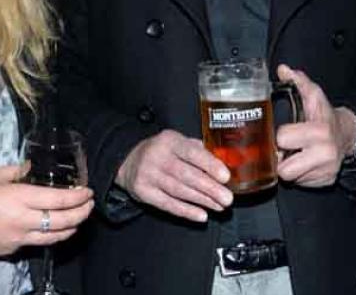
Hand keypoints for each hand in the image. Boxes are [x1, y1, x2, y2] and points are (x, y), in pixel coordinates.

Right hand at [0, 164, 94, 259]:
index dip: (79, 197)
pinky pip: (39, 243)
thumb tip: (34, 166)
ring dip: (73, 227)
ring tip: (79, 217)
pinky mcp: (13, 250)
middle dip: (83, 212)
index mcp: (19, 198)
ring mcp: (19, 238)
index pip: (59, 199)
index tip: (88, 191)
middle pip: (64, 221)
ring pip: (56, 237)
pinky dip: (53, 235)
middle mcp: (23, 221)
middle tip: (90, 204)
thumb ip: (17, 170)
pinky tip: (56, 227)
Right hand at [115, 129, 232, 221]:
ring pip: (179, 191)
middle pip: (187, 175)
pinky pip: (168, 204)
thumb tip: (223, 163)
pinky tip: (201, 215)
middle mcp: (157, 157)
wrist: (128, 161)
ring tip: (219, 206)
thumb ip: (198, 150)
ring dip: (202, 201)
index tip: (225, 177)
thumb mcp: (177, 142)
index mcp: (169, 140)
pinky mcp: (143, 193)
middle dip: (210, 188)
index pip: (192, 153)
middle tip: (227, 198)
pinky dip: (186, 211)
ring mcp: (148, 175)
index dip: (210, 165)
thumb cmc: (161, 152)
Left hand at [275, 64, 355, 186]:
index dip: (280, 136)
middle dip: (282, 157)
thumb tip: (283, 70)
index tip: (284, 133)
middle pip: (284, 168)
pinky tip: (305, 161)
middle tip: (287, 147)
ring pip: (291, 178)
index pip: (283, 139)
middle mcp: (325, 153)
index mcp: (319, 131)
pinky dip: (300, 174)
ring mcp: (326, 170)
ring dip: (290, 167)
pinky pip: (302, 183)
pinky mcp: (326, 181)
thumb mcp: (313, 95)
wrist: (346, 134)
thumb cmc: (325, 116)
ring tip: (295, 154)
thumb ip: (298, 81)